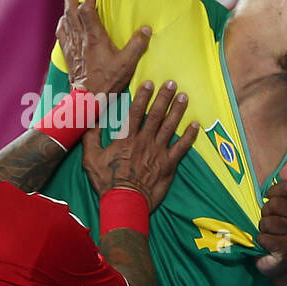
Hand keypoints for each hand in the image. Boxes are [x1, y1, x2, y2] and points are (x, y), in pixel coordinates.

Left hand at [56, 0, 149, 96]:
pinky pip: (61, 33)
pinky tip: (65, 21)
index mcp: (94, 36)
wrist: (87, 98)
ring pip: (64, 19)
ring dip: (66, 8)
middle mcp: (80, 37)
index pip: (86, 8)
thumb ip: (138, 45)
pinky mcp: (67, 53)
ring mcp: (71, 45)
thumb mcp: (128, 63)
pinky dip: (63, 23)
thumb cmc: (107, 80)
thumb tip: (146, 29)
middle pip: (70, 9)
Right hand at [81, 80, 198, 210]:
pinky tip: (195, 125)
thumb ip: (91, 137)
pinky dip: (189, 136)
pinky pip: (182, 147)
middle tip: (172, 84)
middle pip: (156, 114)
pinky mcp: (168, 164)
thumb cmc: (107, 181)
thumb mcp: (91, 158)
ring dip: (177, 110)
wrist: (125, 202)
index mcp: (126, 138)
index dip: (143, 96)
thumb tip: (91, 120)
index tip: (149, 83)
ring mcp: (158, 152)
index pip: (136, 112)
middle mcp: (144, 141)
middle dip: (164, 97)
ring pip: (170, 126)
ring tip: (184, 97)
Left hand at [255, 163, 286, 277]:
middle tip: (268, 223)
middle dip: (264, 214)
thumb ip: (285, 185)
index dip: (271, 194)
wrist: (280, 263)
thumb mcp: (279, 206)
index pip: (285, 187)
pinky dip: (261, 242)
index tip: (269, 201)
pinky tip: (267, 246)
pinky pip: (265, 238)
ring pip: (268, 222)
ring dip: (262, 229)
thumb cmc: (276, 230)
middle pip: (274, 204)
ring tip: (268, 234)